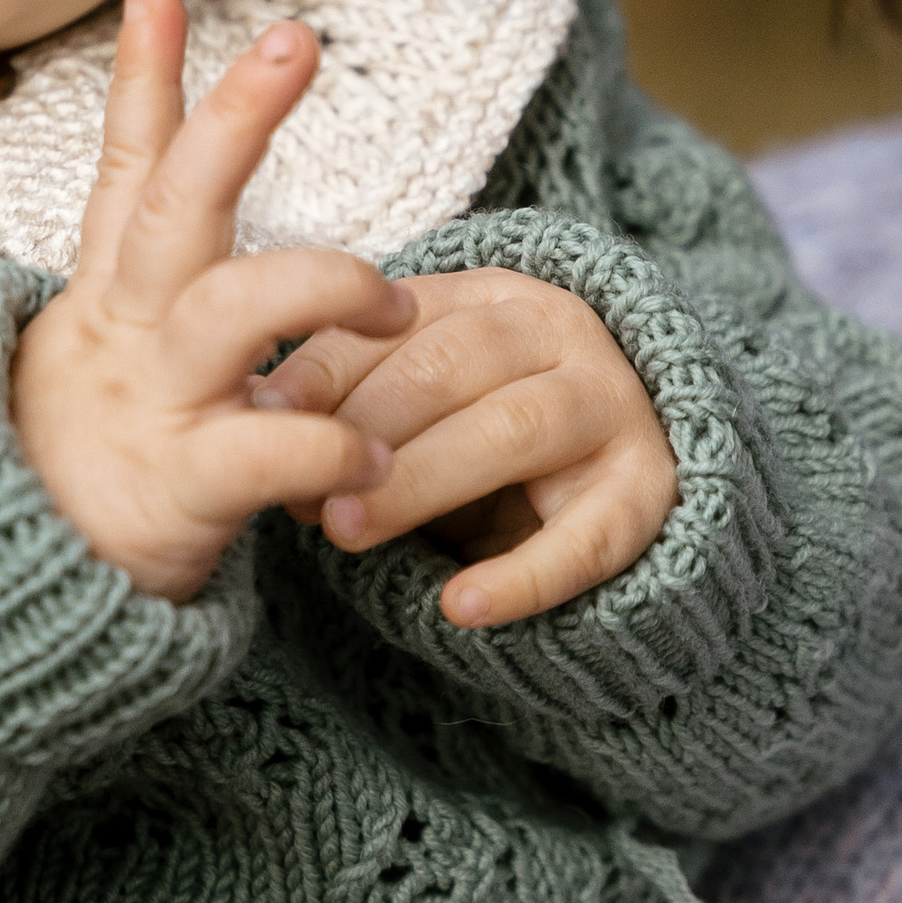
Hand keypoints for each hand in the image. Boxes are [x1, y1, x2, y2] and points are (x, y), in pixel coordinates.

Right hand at [13, 0, 413, 598]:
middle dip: (233, 117)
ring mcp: (148, 405)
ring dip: (325, 283)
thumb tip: (228, 267)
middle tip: (294, 39)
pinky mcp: (175, 489)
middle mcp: (124, 336)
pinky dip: (332, 444)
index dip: (145, 85)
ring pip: (229, 304)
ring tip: (396, 308)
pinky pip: (265, 446)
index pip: (127, 177)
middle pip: (173, 205)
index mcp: (110, 305)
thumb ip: (160, 318)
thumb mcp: (104, 374)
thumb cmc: (78, 487)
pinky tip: (376, 458)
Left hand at [258, 266, 676, 626]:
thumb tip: (253, 414)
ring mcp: (613, 406)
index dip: (325, 370)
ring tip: (348, 532)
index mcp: (492, 296)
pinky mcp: (648, 490)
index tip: (262, 419)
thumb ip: (347, 400)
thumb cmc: (479, 434)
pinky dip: (524, 576)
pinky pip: (588, 536)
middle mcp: (560, 332)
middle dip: (366, 428)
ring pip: (512, 428)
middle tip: (302, 495)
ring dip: (421, 480)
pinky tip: (462, 607)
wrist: (612, 477)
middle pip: (452, 365)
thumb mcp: (416, 403)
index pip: (397, 319)